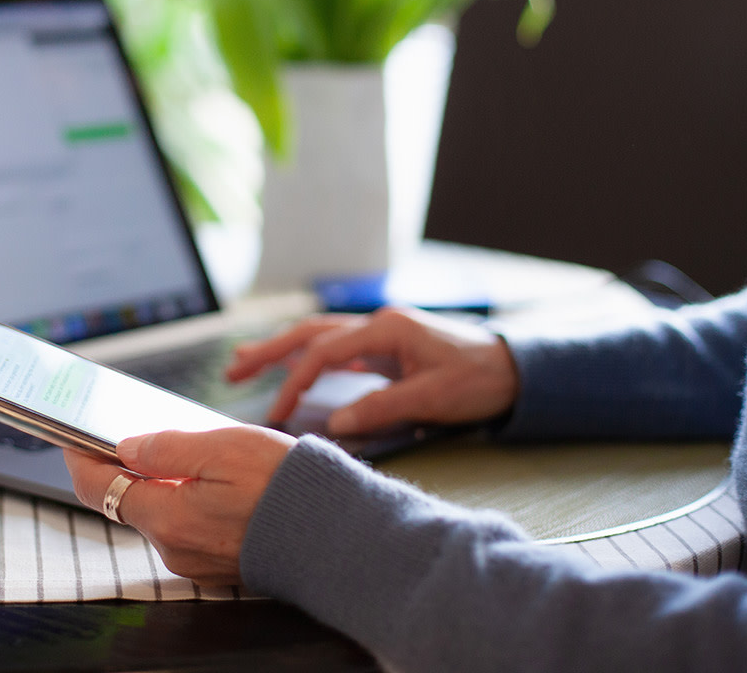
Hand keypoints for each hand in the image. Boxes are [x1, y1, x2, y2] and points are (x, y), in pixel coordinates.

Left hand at [63, 425, 295, 586]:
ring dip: (165, 483)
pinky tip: (216, 480)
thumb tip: (127, 446)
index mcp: (167, 517)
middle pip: (131, 501)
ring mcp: (196, 560)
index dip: (81, 460)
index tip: (71, 439)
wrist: (333, 532)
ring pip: (162, 513)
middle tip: (138, 432)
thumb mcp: (223, 448)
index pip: (100, 490)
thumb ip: (168, 448)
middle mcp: (173, 547)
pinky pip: (189, 527)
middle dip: (130, 467)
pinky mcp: (219, 564)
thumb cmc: (283, 486)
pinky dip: (189, 501)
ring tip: (190, 451)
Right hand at [227, 306, 518, 435]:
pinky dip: (311, 359)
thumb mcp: (432, 397)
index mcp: (387, 329)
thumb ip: (382, 407)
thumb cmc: (478, 379)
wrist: (513, 368)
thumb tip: (334, 423)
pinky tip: (296, 370)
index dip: (295, 381)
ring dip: (284, 350)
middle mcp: (379, 324)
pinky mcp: (388, 347)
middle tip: (233, 369)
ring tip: (246, 362)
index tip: (275, 411)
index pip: (324, 351)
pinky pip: (339, 350)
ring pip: (321, 337)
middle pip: (312, 332)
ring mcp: (382, 333)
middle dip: (270, 350)